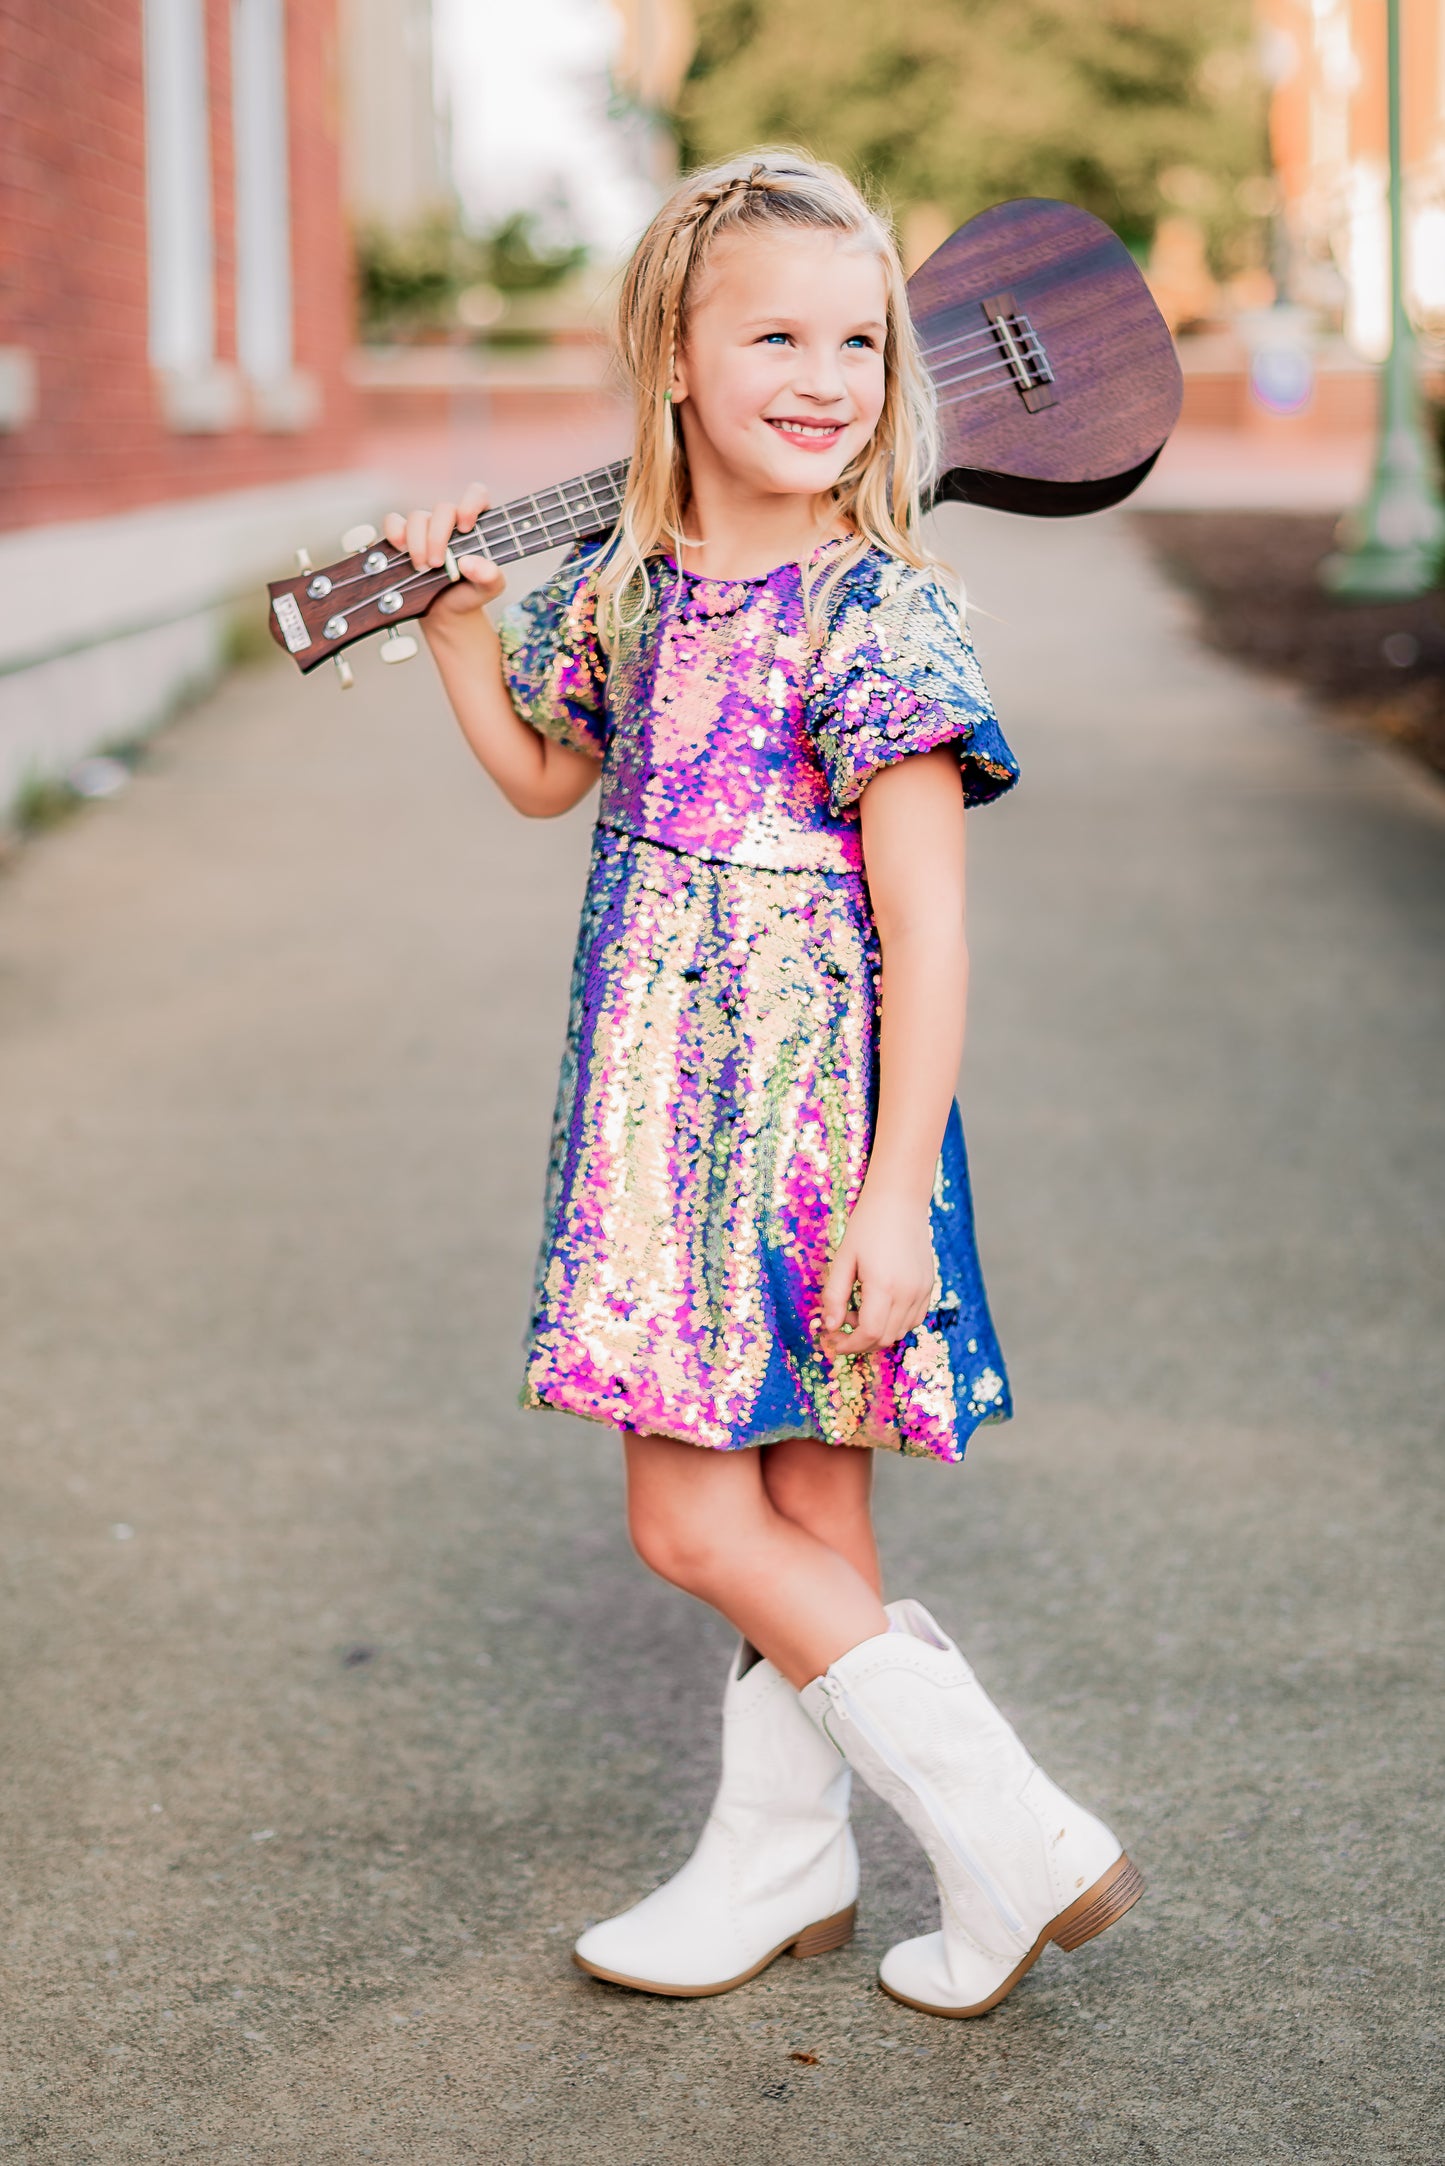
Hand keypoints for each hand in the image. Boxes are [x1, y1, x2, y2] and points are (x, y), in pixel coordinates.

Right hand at [381, 481, 504, 618]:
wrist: (444, 611)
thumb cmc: (470, 593)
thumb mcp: (488, 588)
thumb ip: (490, 575)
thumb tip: (468, 562)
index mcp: (477, 524)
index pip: (476, 494)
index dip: (470, 504)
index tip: (465, 527)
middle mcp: (451, 520)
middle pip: (443, 508)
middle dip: (437, 537)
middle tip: (437, 564)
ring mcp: (426, 526)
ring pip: (417, 516)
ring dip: (417, 543)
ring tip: (422, 568)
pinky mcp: (404, 535)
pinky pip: (393, 521)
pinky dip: (395, 533)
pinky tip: (401, 551)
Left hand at [817, 1186, 935, 1357]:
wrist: (900, 1202)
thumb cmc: (867, 1226)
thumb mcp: (843, 1259)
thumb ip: (835, 1296)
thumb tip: (830, 1327)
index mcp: (884, 1286)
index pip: (869, 1333)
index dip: (849, 1344)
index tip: (833, 1341)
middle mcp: (908, 1292)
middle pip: (886, 1338)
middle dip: (860, 1343)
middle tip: (841, 1327)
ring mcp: (922, 1290)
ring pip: (901, 1332)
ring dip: (877, 1333)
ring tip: (858, 1312)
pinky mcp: (929, 1286)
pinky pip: (914, 1319)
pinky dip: (895, 1323)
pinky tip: (879, 1307)